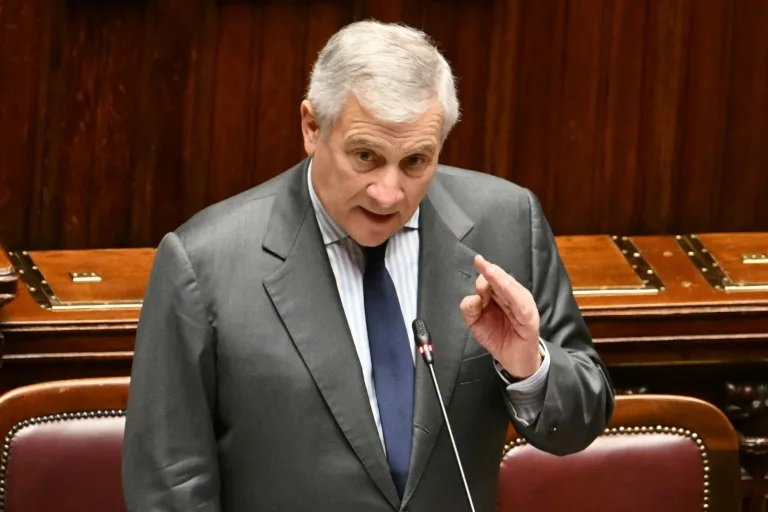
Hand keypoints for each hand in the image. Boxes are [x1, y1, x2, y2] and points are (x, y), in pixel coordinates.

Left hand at [459, 255, 540, 378]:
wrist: (514, 360)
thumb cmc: (497, 337)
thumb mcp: (476, 323)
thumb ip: (470, 309)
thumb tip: (472, 298)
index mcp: (501, 296)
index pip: (493, 280)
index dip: (486, 271)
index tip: (477, 261)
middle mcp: (513, 297)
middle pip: (502, 281)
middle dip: (492, 272)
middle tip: (482, 263)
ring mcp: (523, 306)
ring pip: (512, 289)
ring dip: (501, 279)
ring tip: (491, 271)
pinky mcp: (529, 318)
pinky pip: (521, 305)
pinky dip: (513, 295)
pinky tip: (505, 287)